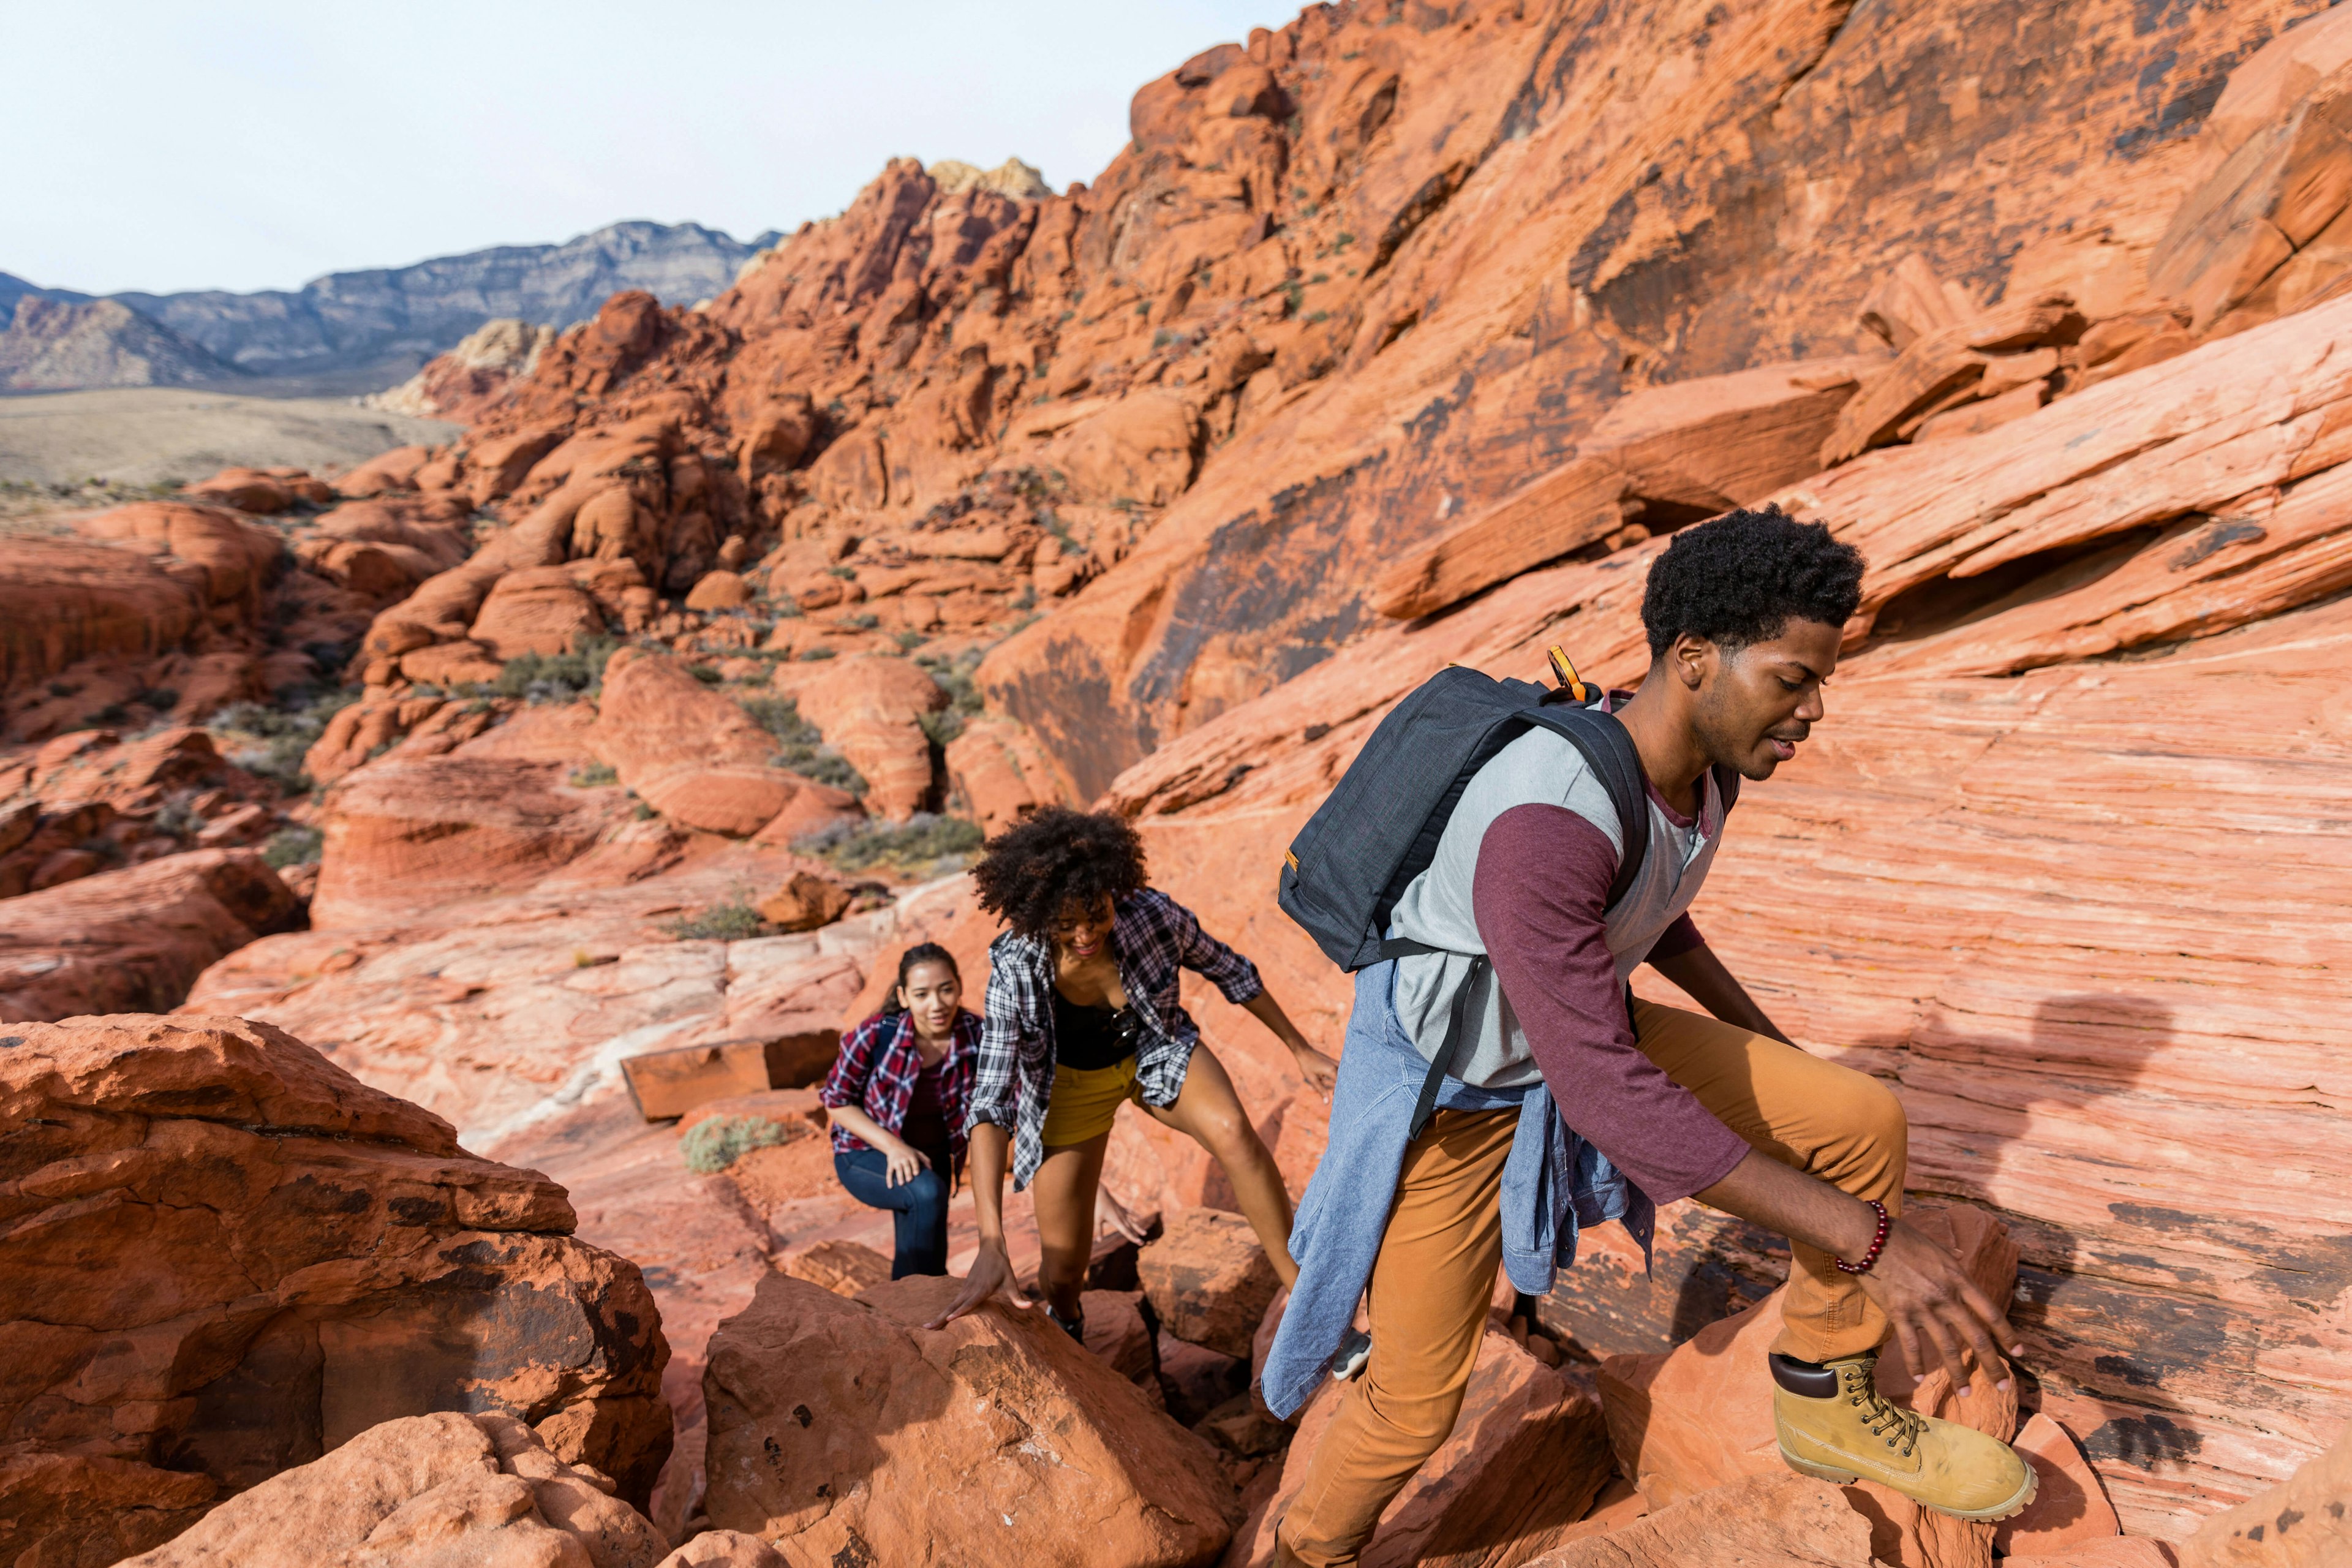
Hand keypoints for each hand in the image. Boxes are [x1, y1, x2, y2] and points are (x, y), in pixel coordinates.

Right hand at [881, 1138, 928, 1187]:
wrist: (894, 1145)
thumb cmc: (909, 1151)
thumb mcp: (917, 1153)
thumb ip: (925, 1160)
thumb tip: (931, 1169)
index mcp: (911, 1156)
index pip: (914, 1162)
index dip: (915, 1167)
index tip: (916, 1174)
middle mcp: (904, 1158)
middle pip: (906, 1166)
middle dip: (907, 1173)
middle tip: (909, 1180)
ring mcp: (896, 1161)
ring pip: (898, 1170)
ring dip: (899, 1177)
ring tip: (901, 1184)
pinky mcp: (890, 1164)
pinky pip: (889, 1172)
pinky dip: (889, 1179)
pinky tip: (890, 1187)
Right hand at [925, 1236, 1026, 1328]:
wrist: (990, 1247)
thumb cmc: (1002, 1266)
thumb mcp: (1011, 1281)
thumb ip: (1018, 1296)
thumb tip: (1030, 1306)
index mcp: (981, 1289)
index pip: (969, 1303)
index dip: (960, 1311)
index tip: (949, 1319)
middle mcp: (970, 1290)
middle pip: (953, 1306)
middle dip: (940, 1318)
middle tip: (926, 1329)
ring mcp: (965, 1288)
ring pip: (950, 1304)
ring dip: (939, 1316)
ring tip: (927, 1327)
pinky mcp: (964, 1288)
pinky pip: (953, 1302)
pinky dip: (945, 1310)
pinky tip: (940, 1318)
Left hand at [1096, 1182, 1151, 1244]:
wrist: (1100, 1193)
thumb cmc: (1097, 1206)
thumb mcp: (1096, 1219)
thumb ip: (1098, 1230)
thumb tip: (1098, 1241)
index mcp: (1117, 1221)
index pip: (1126, 1232)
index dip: (1132, 1238)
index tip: (1139, 1242)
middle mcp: (1121, 1217)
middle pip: (1130, 1228)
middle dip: (1136, 1236)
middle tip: (1142, 1243)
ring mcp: (1121, 1211)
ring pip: (1132, 1221)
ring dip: (1137, 1227)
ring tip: (1144, 1233)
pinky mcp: (1120, 1207)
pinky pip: (1129, 1212)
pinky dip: (1134, 1214)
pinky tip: (1139, 1216)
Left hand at [1289, 1040, 1337, 1098]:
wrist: (1304, 1051)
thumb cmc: (1307, 1065)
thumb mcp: (1313, 1080)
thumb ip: (1321, 1091)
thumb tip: (1327, 1103)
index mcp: (1332, 1071)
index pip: (1340, 1086)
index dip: (1338, 1094)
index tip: (1336, 1100)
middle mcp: (1336, 1066)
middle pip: (1343, 1081)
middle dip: (1339, 1089)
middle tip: (1336, 1096)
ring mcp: (1336, 1063)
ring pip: (1341, 1076)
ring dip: (1338, 1082)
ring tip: (1333, 1086)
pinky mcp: (1334, 1061)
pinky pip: (1339, 1071)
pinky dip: (1337, 1077)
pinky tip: (1332, 1079)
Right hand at [1855, 1218, 2027, 1395]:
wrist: (1870, 1238)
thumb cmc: (1902, 1237)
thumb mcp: (1936, 1245)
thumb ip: (1952, 1256)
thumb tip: (1961, 1255)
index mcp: (1959, 1280)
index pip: (1991, 1313)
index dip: (2007, 1335)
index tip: (2018, 1353)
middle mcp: (1946, 1297)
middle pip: (1976, 1338)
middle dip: (1992, 1365)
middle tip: (2002, 1385)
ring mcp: (1923, 1308)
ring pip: (1947, 1349)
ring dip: (1958, 1373)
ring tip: (1965, 1392)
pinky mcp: (1899, 1314)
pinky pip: (1911, 1346)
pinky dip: (1915, 1364)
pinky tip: (1918, 1378)